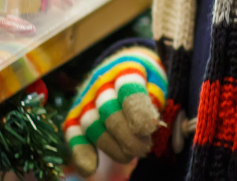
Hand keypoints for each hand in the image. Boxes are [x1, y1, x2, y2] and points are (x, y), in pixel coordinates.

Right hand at [63, 44, 167, 176]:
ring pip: (92, 124)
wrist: (125, 66)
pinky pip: (73, 133)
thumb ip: (161, 100)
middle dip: (127, 135)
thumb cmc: (149, 78)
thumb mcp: (160, 80)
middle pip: (108, 110)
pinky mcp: (76, 114)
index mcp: (127, 66)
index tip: (148, 128)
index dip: (137, 108)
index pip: (128, 86)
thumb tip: (163, 128)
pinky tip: (90, 169)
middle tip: (144, 149)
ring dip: (111, 146)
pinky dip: (80, 151)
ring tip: (130, 155)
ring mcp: (87, 98)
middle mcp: (102, 81)